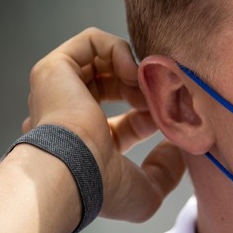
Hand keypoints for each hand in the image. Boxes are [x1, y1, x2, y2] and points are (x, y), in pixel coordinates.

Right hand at [23, 27, 185, 222]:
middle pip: (117, 88)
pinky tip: (132, 72)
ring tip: (145, 86)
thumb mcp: (147, 191)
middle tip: (160, 100)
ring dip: (134, 70)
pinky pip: (90, 41)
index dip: (156, 116)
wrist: (71, 171)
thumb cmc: (103, 188)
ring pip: (104, 62)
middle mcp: (69, 115)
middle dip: (146, 91)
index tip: (171, 120)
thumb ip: (166, 171)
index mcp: (88, 145)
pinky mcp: (54, 69)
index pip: (130, 122)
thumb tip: (178, 149)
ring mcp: (60, 91)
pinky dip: (118, 49)